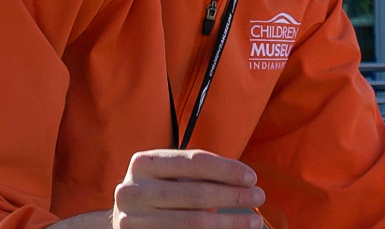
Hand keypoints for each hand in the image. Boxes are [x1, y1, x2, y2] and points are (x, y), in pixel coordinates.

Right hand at [105, 149, 265, 227]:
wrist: (124, 218)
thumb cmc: (158, 190)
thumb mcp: (170, 174)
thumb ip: (198, 172)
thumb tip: (246, 180)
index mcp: (143, 163)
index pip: (194, 162)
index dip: (227, 169)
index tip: (253, 178)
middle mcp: (132, 191)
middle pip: (195, 193)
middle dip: (233, 196)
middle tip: (259, 197)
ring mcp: (132, 220)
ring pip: (192, 222)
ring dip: (228, 222)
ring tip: (253, 221)